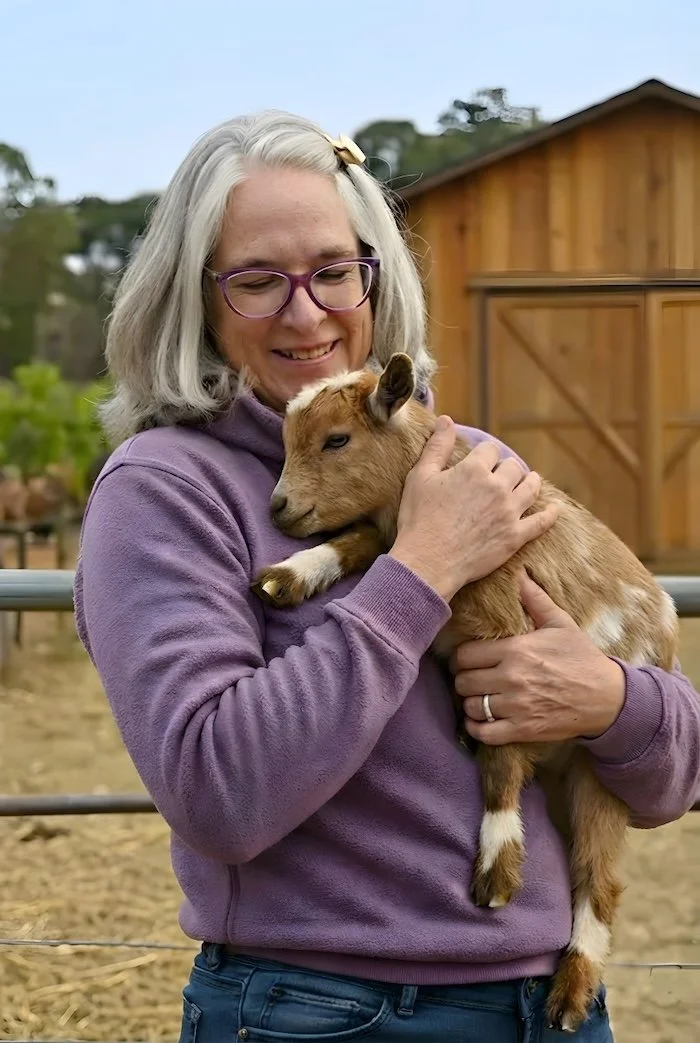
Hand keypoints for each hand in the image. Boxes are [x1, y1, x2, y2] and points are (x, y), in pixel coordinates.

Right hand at [388, 416, 558, 600]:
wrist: (428, 561)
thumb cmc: (419, 519)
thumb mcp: (420, 477)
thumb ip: (437, 447)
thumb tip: (446, 420)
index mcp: (474, 470)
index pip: (490, 450)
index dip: (485, 455)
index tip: (481, 462)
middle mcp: (496, 487)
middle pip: (513, 466)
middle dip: (507, 468)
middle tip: (502, 475)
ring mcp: (509, 512)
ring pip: (531, 488)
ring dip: (531, 482)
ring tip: (530, 481)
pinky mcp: (515, 536)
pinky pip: (541, 522)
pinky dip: (550, 514)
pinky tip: (555, 510)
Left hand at [450, 572, 625, 743]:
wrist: (607, 697)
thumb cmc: (582, 657)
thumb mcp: (560, 623)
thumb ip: (535, 599)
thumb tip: (518, 574)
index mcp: (516, 650)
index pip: (465, 655)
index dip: (461, 657)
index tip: (467, 660)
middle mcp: (512, 678)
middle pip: (463, 681)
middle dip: (464, 679)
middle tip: (472, 678)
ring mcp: (517, 706)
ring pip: (471, 706)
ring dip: (471, 703)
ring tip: (478, 697)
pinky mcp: (523, 729)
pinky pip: (484, 733)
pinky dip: (476, 728)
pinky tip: (479, 720)